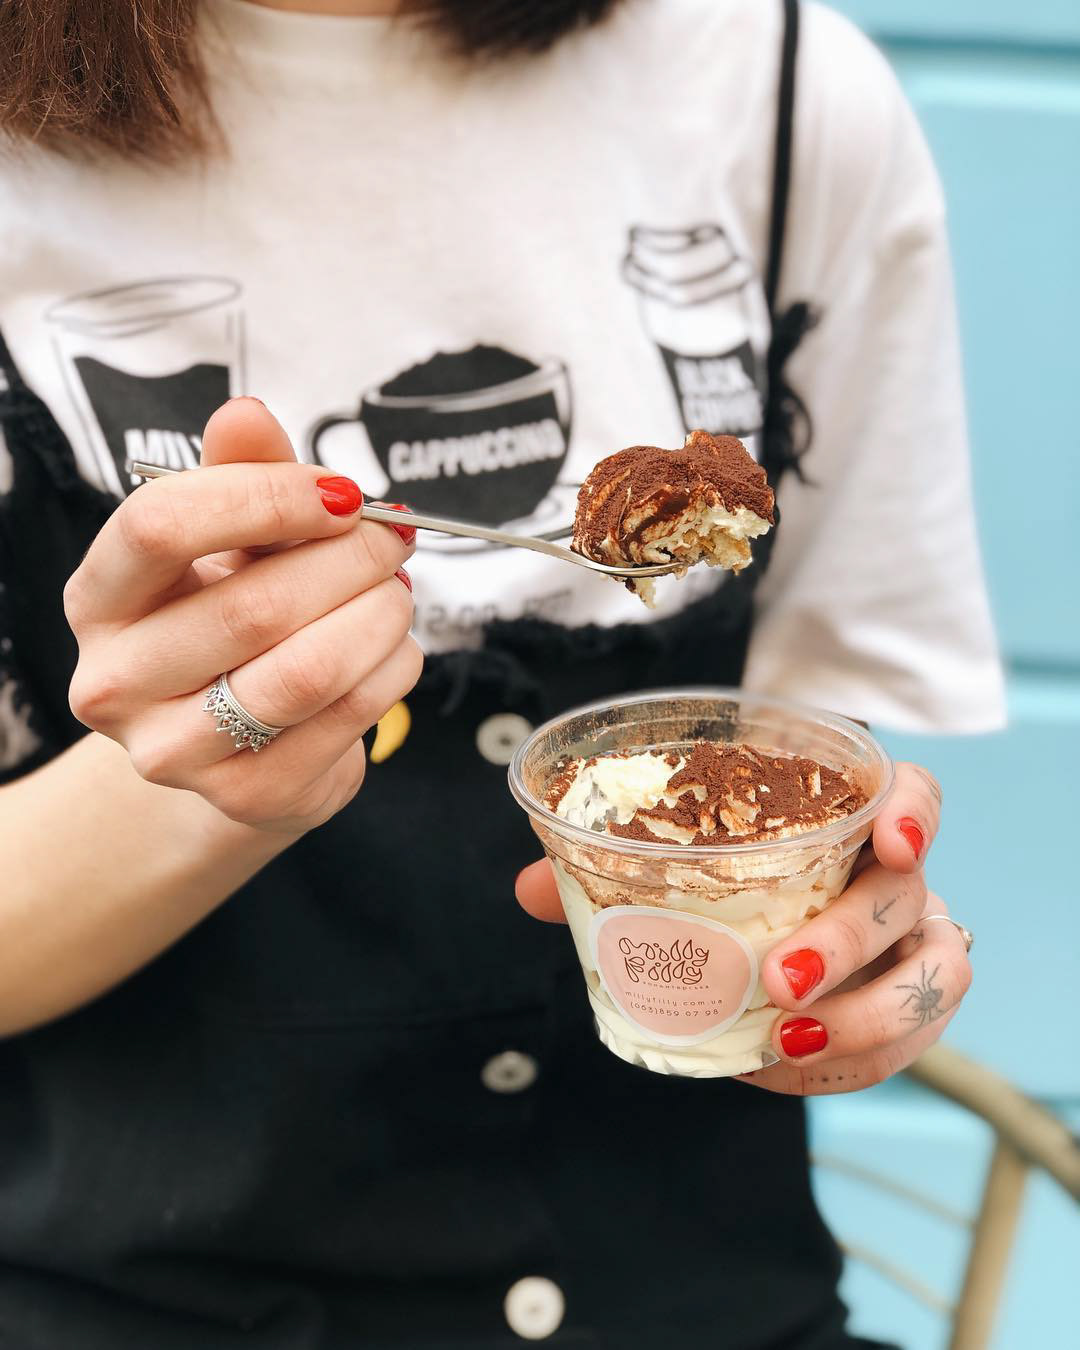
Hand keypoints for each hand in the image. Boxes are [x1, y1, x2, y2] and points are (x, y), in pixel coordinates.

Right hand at [65, 398, 421, 833]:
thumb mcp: (227, 542)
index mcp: (101, 598)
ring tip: (395, 591)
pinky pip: (349, 717)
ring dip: (379, 616)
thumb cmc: (228, 623)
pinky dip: (392, 668)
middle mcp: (118, 682)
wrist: (231, 745)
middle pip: (253, 605)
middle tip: (392, 539)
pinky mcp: (248, 796)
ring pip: (309, 670)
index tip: (340, 492)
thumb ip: (241, 476)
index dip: (267, 495)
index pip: (161, 526)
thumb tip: (246, 415)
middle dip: (350, 560)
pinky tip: (391, 648)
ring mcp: (176, 752)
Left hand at [515, 762, 971, 1094]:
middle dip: (851, 940)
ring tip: (786, 1043)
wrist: (780, 930)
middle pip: (908, 895)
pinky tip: (784, 1067)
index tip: (890, 839)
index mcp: (845, 819)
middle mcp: (894, 876)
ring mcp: (913, 943)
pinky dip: (851, 1064)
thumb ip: (612, 871)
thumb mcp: (682, 868)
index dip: (913, 812)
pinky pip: (909, 1041)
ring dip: (866, 1019)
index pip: (913, 793)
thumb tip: (530, 889)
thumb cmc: (733, 883)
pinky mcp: (909, 1005)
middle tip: (779, 980)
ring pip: (935, 979)